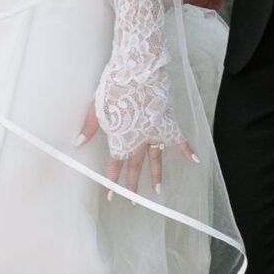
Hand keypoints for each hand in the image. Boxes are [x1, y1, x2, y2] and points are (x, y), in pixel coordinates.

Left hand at [76, 97, 196, 191]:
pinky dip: (187, 149)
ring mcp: (155, 131)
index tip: (110, 195)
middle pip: (135, 165)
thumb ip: (89, 127)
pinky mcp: (167, 121)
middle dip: (132, 184)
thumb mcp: (97, 107)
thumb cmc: (115, 87)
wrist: (138, 72)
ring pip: (156, 158)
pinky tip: (194, 160)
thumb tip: (78, 143)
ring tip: (156, 190)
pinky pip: (180, 139)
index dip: (112, 180)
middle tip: (133, 201)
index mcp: (123, 137)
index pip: (116, 164)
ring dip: (155, 174)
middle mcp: (139, 139)